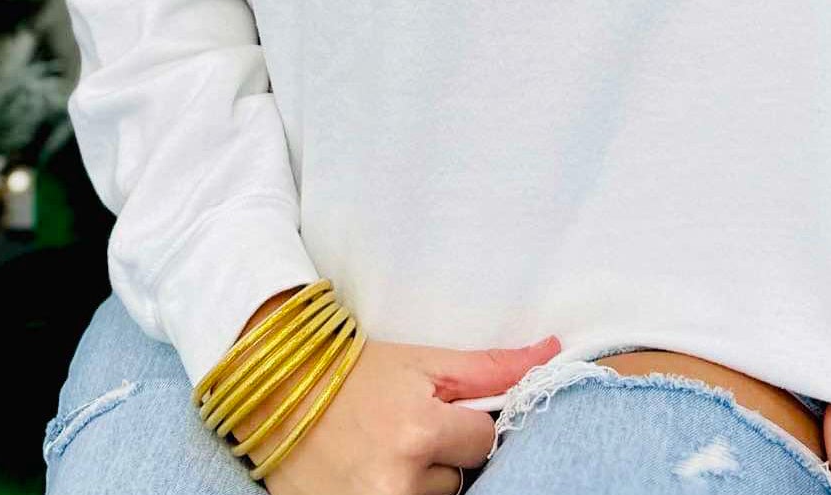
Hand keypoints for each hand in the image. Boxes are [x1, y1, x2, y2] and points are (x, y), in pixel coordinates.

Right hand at [219, 292, 560, 493]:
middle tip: (397, 426)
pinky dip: (393, 493)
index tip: (432, 408)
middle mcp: (398, 481)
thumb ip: (491, 366)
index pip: (483, 441)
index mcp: (419, 431)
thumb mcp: (423, 361)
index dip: (461, 423)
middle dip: (436, 453)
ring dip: (413, 479)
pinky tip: (369, 472)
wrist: (276, 394)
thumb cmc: (353, 372)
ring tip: (377, 447)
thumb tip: (554, 350)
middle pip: (455, 477)